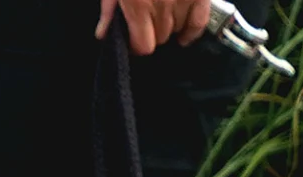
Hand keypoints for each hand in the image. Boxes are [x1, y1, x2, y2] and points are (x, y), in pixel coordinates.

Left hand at [98, 0, 214, 55]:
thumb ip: (109, 8)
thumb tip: (103, 35)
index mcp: (138, 4)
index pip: (143, 46)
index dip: (136, 45)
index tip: (132, 39)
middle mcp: (163, 5)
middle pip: (160, 39)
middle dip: (151, 32)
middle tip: (145, 17)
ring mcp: (184, 0)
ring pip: (177, 31)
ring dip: (169, 26)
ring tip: (161, 11)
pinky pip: (198, 23)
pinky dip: (191, 30)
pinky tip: (183, 33)